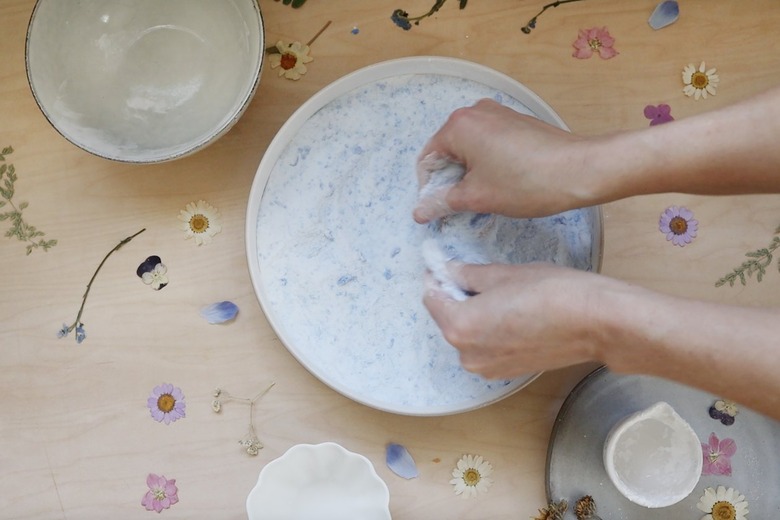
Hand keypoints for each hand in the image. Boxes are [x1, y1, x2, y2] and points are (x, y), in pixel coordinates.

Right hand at [413, 98, 593, 222]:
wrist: (580, 170)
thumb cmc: (528, 182)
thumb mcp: (477, 197)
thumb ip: (443, 202)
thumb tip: (420, 211)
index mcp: (459, 126)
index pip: (428, 159)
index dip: (429, 188)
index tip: (439, 209)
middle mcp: (475, 112)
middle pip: (447, 151)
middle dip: (451, 180)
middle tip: (464, 205)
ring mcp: (498, 114)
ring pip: (469, 148)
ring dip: (470, 173)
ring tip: (487, 195)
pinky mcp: (516, 121)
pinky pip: (489, 143)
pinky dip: (487, 163)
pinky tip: (503, 182)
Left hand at [423, 261, 608, 378]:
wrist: (595, 323)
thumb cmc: (552, 293)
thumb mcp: (502, 274)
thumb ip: (467, 274)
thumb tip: (449, 271)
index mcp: (459, 327)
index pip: (432, 298)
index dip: (436, 277)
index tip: (442, 264)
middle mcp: (467, 354)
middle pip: (448, 318)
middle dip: (456, 296)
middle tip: (474, 274)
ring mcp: (487, 368)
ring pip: (467, 334)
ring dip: (473, 314)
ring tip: (500, 294)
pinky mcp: (506, 373)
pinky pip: (485, 347)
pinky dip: (489, 330)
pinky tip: (511, 313)